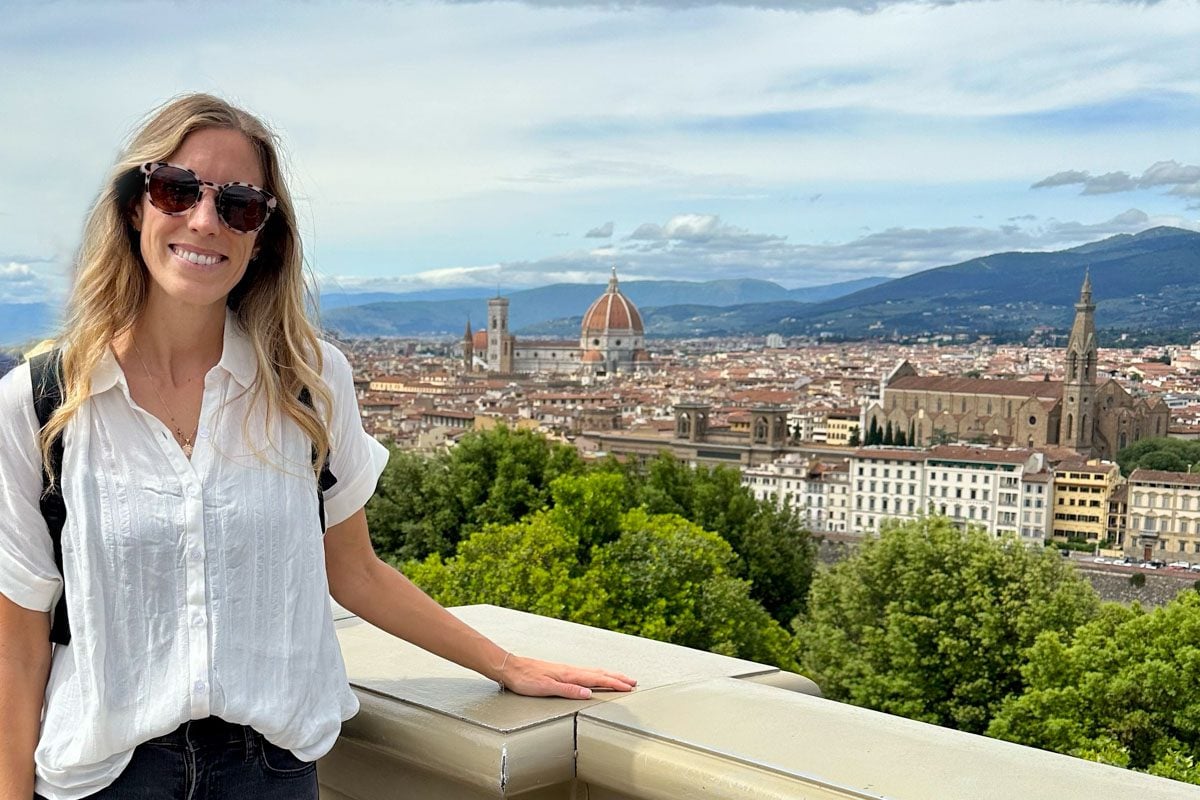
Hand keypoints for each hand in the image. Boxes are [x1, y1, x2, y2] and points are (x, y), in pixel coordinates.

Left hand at [497, 653, 636, 699]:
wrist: (511, 668)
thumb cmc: (525, 679)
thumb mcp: (546, 688)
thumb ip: (568, 690)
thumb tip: (588, 693)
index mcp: (569, 674)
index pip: (597, 679)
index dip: (614, 683)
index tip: (628, 687)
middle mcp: (570, 670)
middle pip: (599, 673)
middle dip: (617, 678)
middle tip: (632, 682)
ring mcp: (566, 670)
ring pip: (593, 672)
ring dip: (609, 675)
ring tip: (620, 678)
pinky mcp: (560, 672)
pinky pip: (585, 672)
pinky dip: (597, 674)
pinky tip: (595, 677)